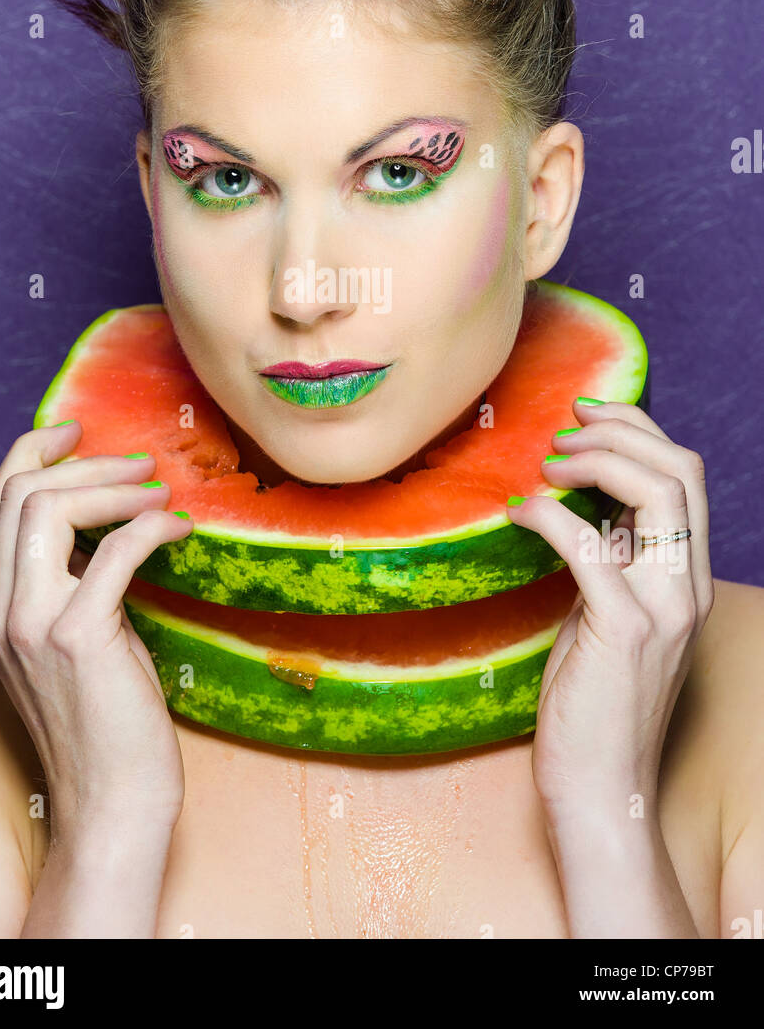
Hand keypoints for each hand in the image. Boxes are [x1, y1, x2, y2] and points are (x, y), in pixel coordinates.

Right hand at [0, 422, 193, 835]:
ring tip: (159, 491)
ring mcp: (31, 625)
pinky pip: (112, 549)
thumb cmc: (109, 723)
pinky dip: (151, 526)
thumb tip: (108, 526)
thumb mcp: (78, 641)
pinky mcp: (78, 638)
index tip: (75, 430)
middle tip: (140, 463)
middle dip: (84, 461)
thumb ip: (74, 586)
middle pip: (18, 493)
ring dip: (113, 486)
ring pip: (48, 507)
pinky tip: (181, 529)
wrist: (114, 803)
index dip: (31, 454)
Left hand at [506, 398, 713, 818]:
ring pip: (657, 493)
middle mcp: (686, 587)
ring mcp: (663, 609)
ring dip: (596, 460)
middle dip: (620, 431)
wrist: (602, 788)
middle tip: (562, 433)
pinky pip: (591, 546)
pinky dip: (551, 515)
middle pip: (680, 469)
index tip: (584, 416)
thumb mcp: (609, 615)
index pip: (685, 476)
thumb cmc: (593, 703)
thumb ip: (614, 561)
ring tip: (548, 463)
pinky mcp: (624, 632)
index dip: (637, 430)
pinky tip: (519, 514)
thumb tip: (588, 503)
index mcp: (686, 579)